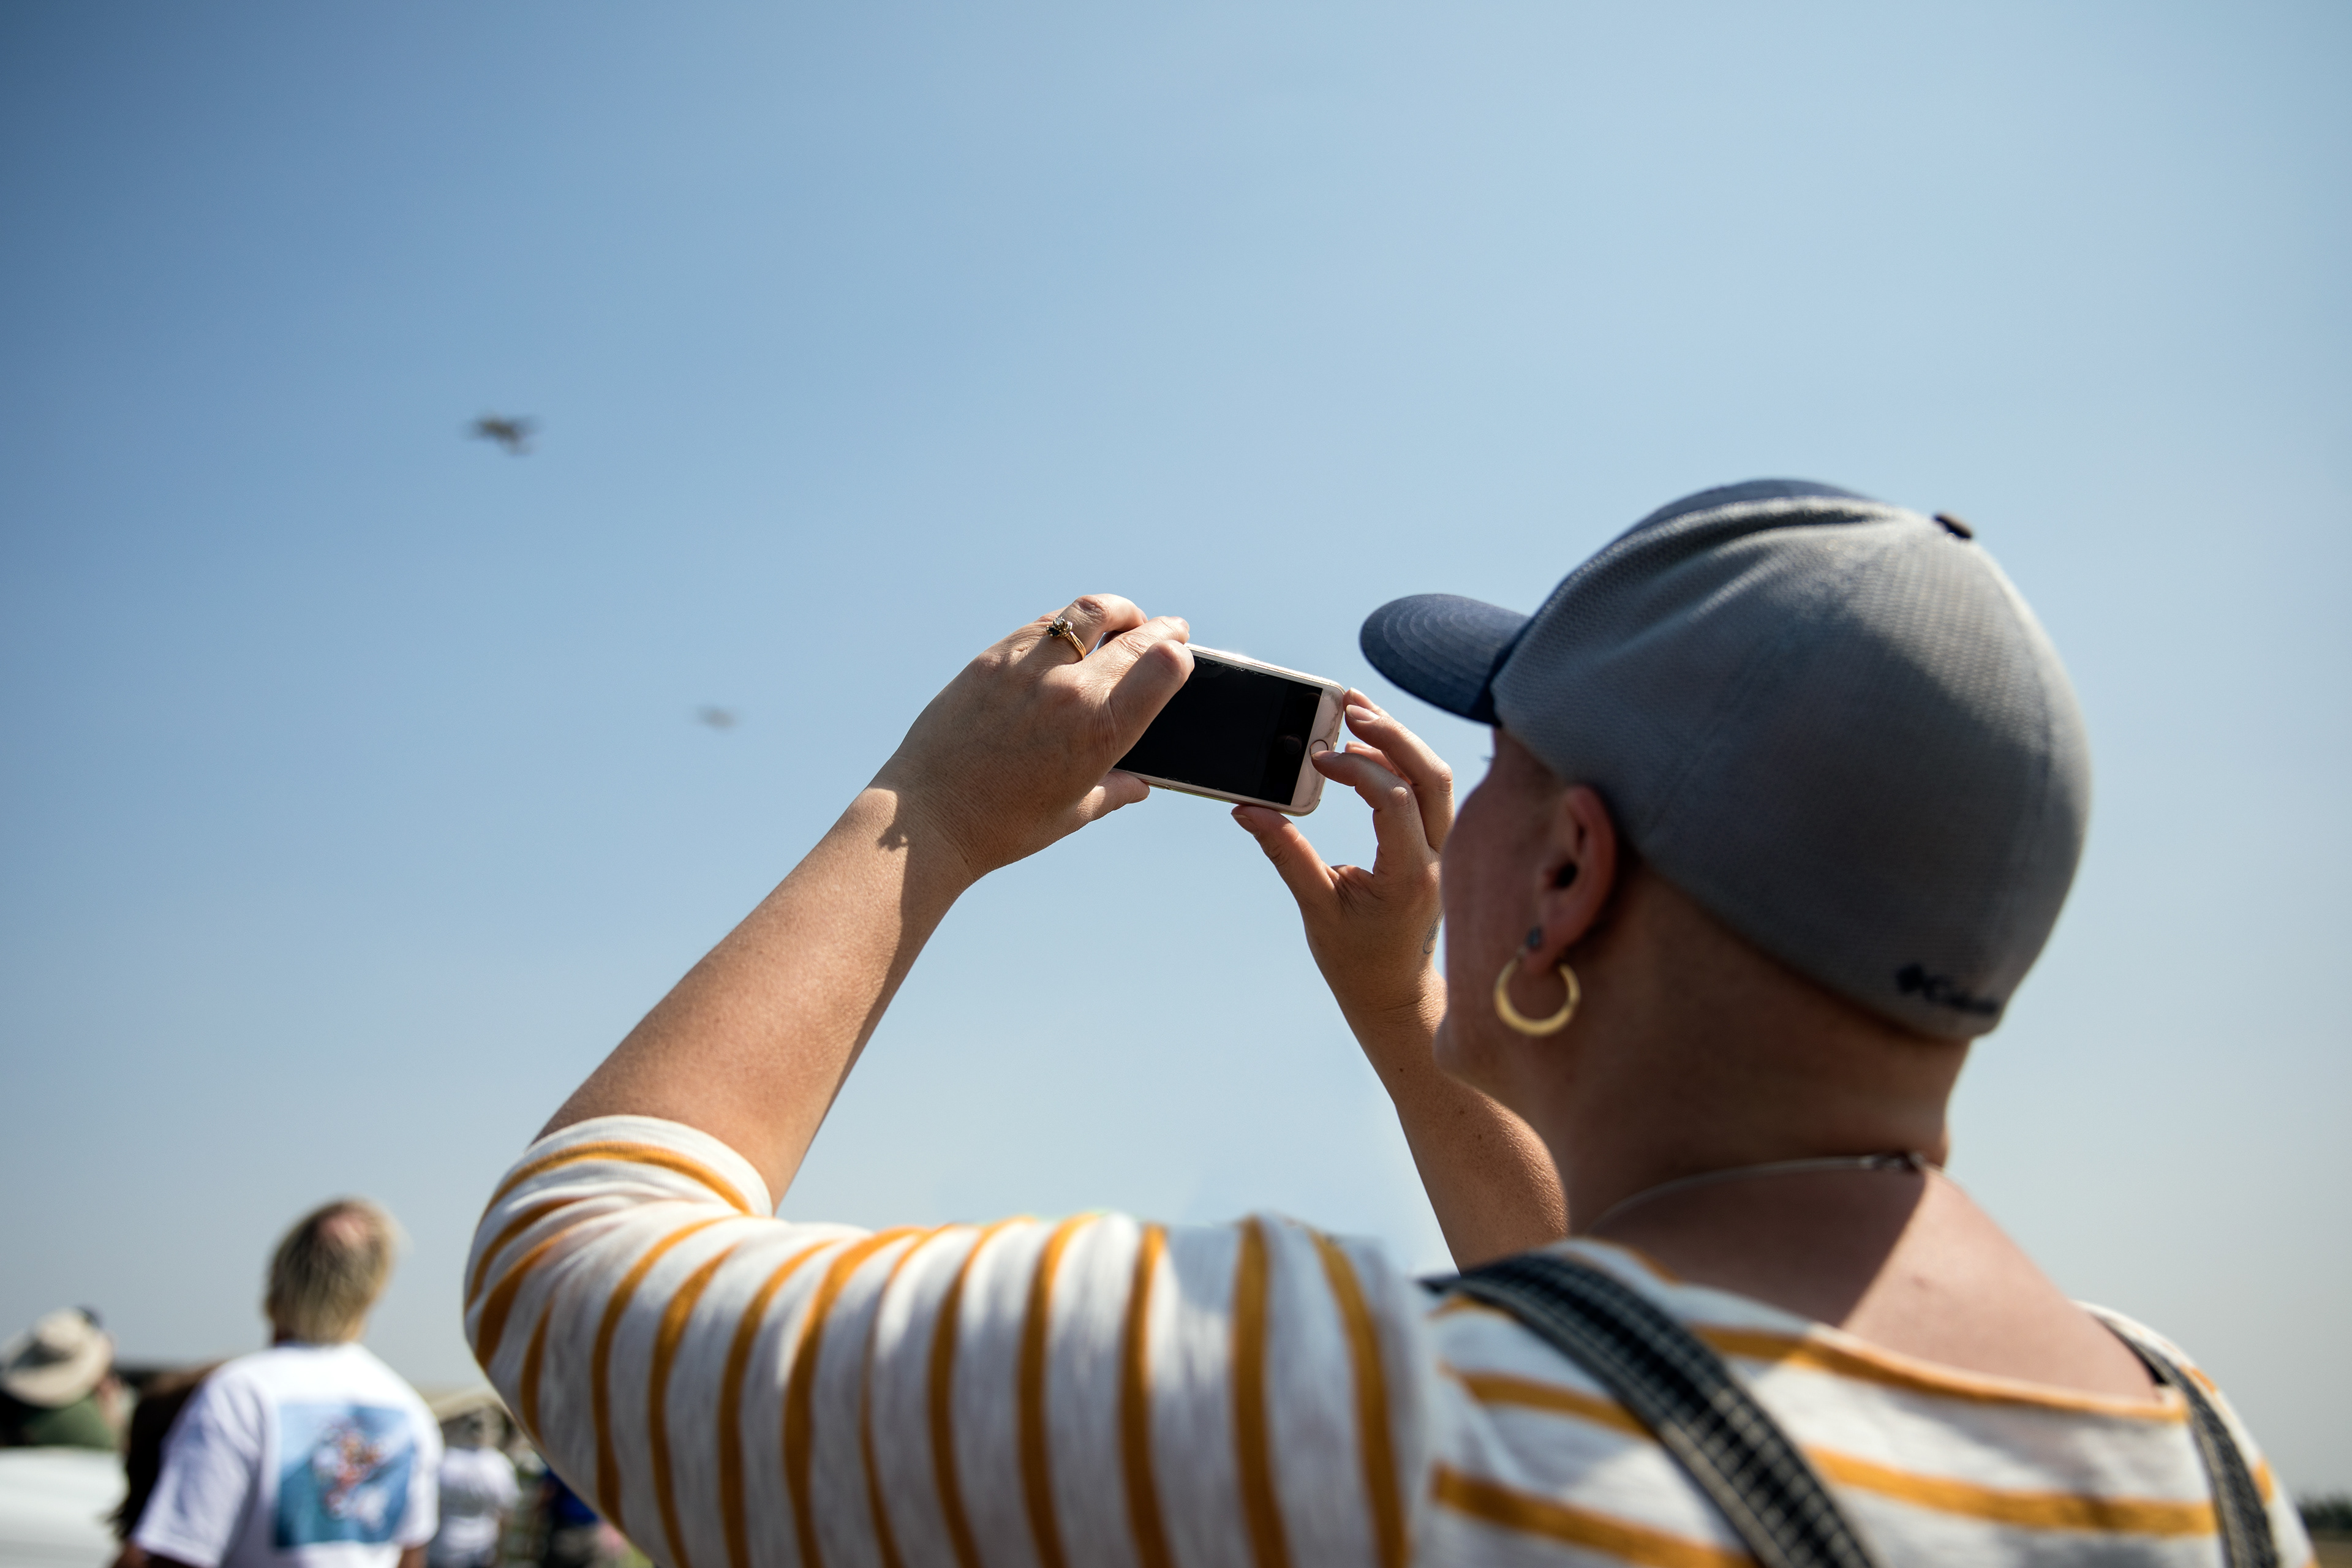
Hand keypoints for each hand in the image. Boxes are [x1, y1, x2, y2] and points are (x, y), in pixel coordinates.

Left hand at [872, 594, 1192, 879]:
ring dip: (1117, 611)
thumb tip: (1140, 785)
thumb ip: (1115, 791)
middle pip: (1135, 634)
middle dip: (1161, 629)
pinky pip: (1043, 624)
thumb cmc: (1003, 825)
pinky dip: (1068, 624)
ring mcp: (1028, 667)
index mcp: (1102, 731)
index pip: (1164, 664)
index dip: (1179, 653)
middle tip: (1169, 629)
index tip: (1179, 654)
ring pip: (1088, 611)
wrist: (929, 817)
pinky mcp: (992, 659)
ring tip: (1123, 619)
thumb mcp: (1073, 813)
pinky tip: (1069, 636)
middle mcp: (1070, 690)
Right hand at [1232, 692, 1452, 1027]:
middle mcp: (1439, 858)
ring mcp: (1445, 851)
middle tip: (1349, 707)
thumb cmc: (1357, 960)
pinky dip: (1402, 763)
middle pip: (1433, 776)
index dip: (1357, 770)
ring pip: (1437, 779)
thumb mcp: (1316, 908)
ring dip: (1399, 741)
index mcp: (1410, 876)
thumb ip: (1286, 854)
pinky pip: (1429, 793)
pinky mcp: (1438, 846)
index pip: (1396, 801)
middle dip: (1392, 734)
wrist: (1395, 994)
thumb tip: (1248, 809)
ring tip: (1356, 715)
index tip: (1316, 760)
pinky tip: (1369, 747)